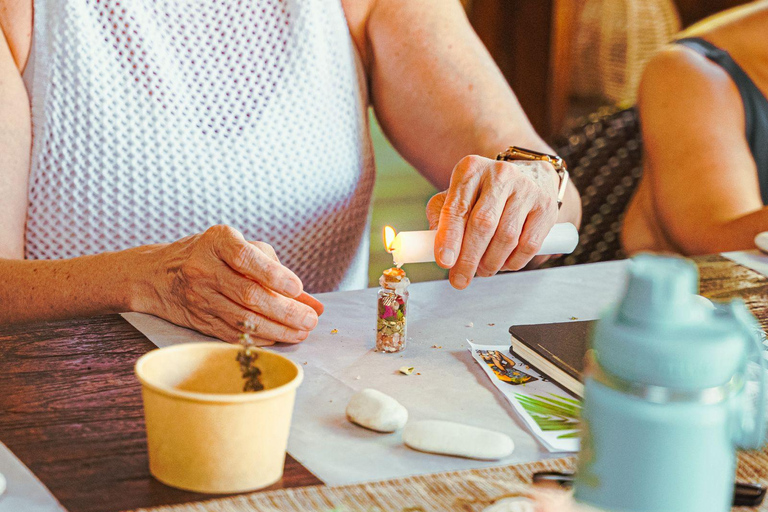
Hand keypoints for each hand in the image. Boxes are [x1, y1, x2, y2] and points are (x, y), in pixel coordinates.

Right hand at [139, 225, 322, 343]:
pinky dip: (259, 338)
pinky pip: (232, 333)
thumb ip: (277, 272)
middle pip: (248, 294)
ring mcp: (199, 296)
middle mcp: (204, 268)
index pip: (245, 257)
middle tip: (309, 320)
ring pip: (242, 319)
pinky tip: (278, 338)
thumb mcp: (241, 248)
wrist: (159, 274)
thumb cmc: (213, 256)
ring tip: (302, 332)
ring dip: (277, 329)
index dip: (273, 274)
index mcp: (217, 241)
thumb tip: (314, 304)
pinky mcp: (199, 319)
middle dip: (284, 311)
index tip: (296, 287)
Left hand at [427, 155, 558, 288]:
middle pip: (483, 224)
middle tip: (459, 280)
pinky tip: (503, 264)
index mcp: (471, 169)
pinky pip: (528, 245)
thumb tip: (435, 245)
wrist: (529, 177)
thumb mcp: (459, 195)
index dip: (449, 238)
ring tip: (482, 271)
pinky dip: (513, 262)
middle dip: (469, 258)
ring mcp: (526, 189)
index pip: (457, 207)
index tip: (444, 263)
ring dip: (491, 262)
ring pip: (506, 237)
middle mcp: (500, 174)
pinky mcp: (546, 207)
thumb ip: (442, 216)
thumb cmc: (485, 193)